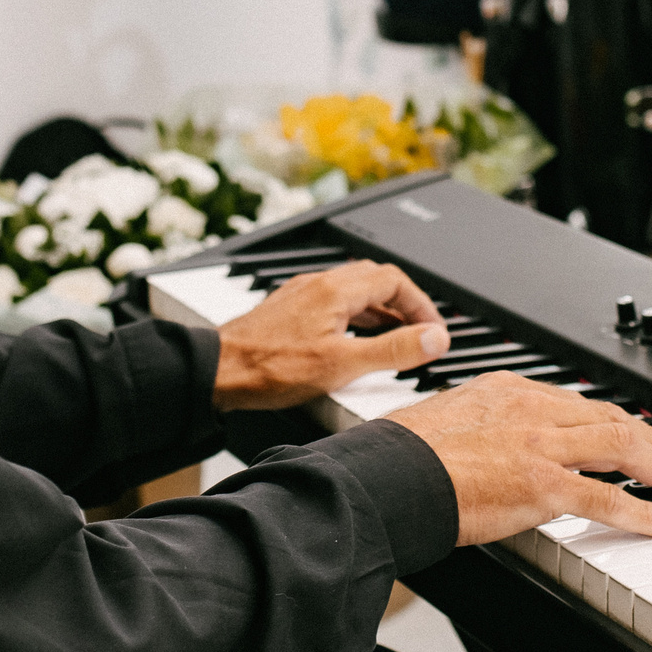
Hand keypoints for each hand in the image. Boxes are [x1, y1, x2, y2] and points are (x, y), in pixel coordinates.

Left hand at [213, 260, 449, 410]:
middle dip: (403, 303)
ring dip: (378, 310)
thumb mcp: (343, 365)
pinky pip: (331, 302)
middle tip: (418, 331)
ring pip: (351, 291)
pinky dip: (353, 316)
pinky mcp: (287, 309)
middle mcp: (318, 284)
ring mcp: (300, 294)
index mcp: (336, 290)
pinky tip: (350, 341)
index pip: (394, 280)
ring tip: (392, 339)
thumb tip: (434, 339)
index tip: (433, 330)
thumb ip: (393, 350)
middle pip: (373, 279)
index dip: (421, 304)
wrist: (217, 372)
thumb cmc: (270, 368)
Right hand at [385, 370, 651, 545]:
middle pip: (610, 418)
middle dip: (651, 438)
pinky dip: (646, 512)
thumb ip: (476, 432)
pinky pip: (610, 499)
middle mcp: (530, 410)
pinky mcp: (544, 486)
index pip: (574, 401)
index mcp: (505, 391)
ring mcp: (540, 446)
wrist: (384, 478)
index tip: (627, 430)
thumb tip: (483, 450)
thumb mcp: (443, 424)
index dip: (610, 419)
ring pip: (622, 447)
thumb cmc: (398, 459)